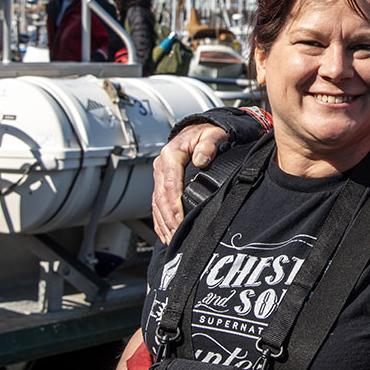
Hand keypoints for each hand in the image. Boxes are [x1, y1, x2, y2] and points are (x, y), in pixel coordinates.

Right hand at [151, 123, 228, 241]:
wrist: (200, 130)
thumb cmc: (208, 133)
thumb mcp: (213, 135)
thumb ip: (208, 146)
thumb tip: (201, 160)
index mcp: (171, 154)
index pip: (170, 184)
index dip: (174, 204)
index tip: (180, 220)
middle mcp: (161, 165)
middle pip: (161, 197)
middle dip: (168, 218)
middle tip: (176, 236)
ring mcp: (160, 174)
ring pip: (156, 202)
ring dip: (163, 222)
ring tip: (170, 239)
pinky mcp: (162, 181)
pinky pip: (156, 203)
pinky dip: (159, 219)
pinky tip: (164, 233)